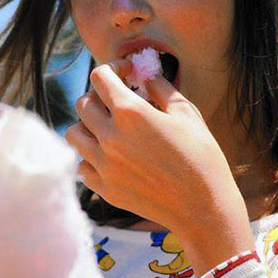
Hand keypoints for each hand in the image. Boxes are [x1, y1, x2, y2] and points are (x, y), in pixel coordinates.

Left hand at [63, 59, 250, 246]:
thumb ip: (162, 89)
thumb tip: (146, 79)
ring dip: (88, 126)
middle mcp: (110, 137)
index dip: (113, 68)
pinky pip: (82, 165)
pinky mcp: (104, 188)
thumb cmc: (201, 158)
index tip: (126, 73)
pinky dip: (91, 157)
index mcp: (130, 113)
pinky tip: (112, 156)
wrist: (203, 208)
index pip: (100, 77)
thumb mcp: (188, 114)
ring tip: (110, 129)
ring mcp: (103, 165)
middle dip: (100, 96)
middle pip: (83, 103)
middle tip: (118, 101)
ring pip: (74, 134)